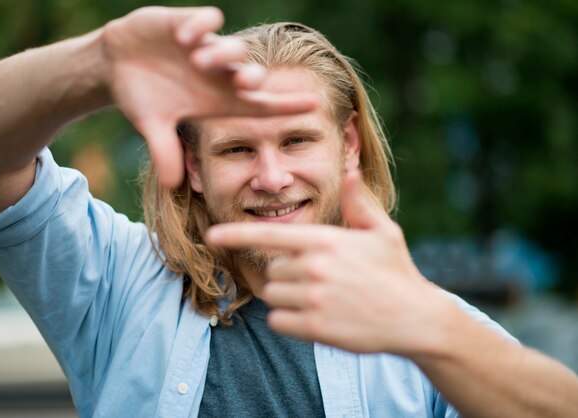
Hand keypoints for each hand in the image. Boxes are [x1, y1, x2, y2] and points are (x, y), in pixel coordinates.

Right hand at [101, 7, 316, 186]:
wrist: (116, 65)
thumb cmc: (142, 97)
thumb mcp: (152, 125)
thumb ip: (165, 152)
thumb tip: (171, 185)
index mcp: (217, 100)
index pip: (259, 104)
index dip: (285, 105)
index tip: (313, 105)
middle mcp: (218, 74)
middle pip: (250, 74)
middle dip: (253, 76)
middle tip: (243, 83)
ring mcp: (204, 48)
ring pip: (232, 47)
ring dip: (221, 53)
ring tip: (196, 60)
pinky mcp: (186, 23)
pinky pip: (206, 20)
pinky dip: (200, 26)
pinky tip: (183, 38)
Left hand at [206, 170, 448, 354]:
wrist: (416, 319)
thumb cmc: (396, 272)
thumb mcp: (383, 231)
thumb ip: (358, 202)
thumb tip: (350, 170)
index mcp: (325, 241)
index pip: (271, 235)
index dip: (237, 233)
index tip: (212, 234)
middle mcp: (315, 268)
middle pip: (273, 270)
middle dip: (288, 274)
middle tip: (321, 281)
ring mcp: (314, 299)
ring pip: (272, 295)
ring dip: (288, 297)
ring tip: (322, 298)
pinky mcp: (315, 328)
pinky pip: (278, 321)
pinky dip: (289, 320)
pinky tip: (317, 317)